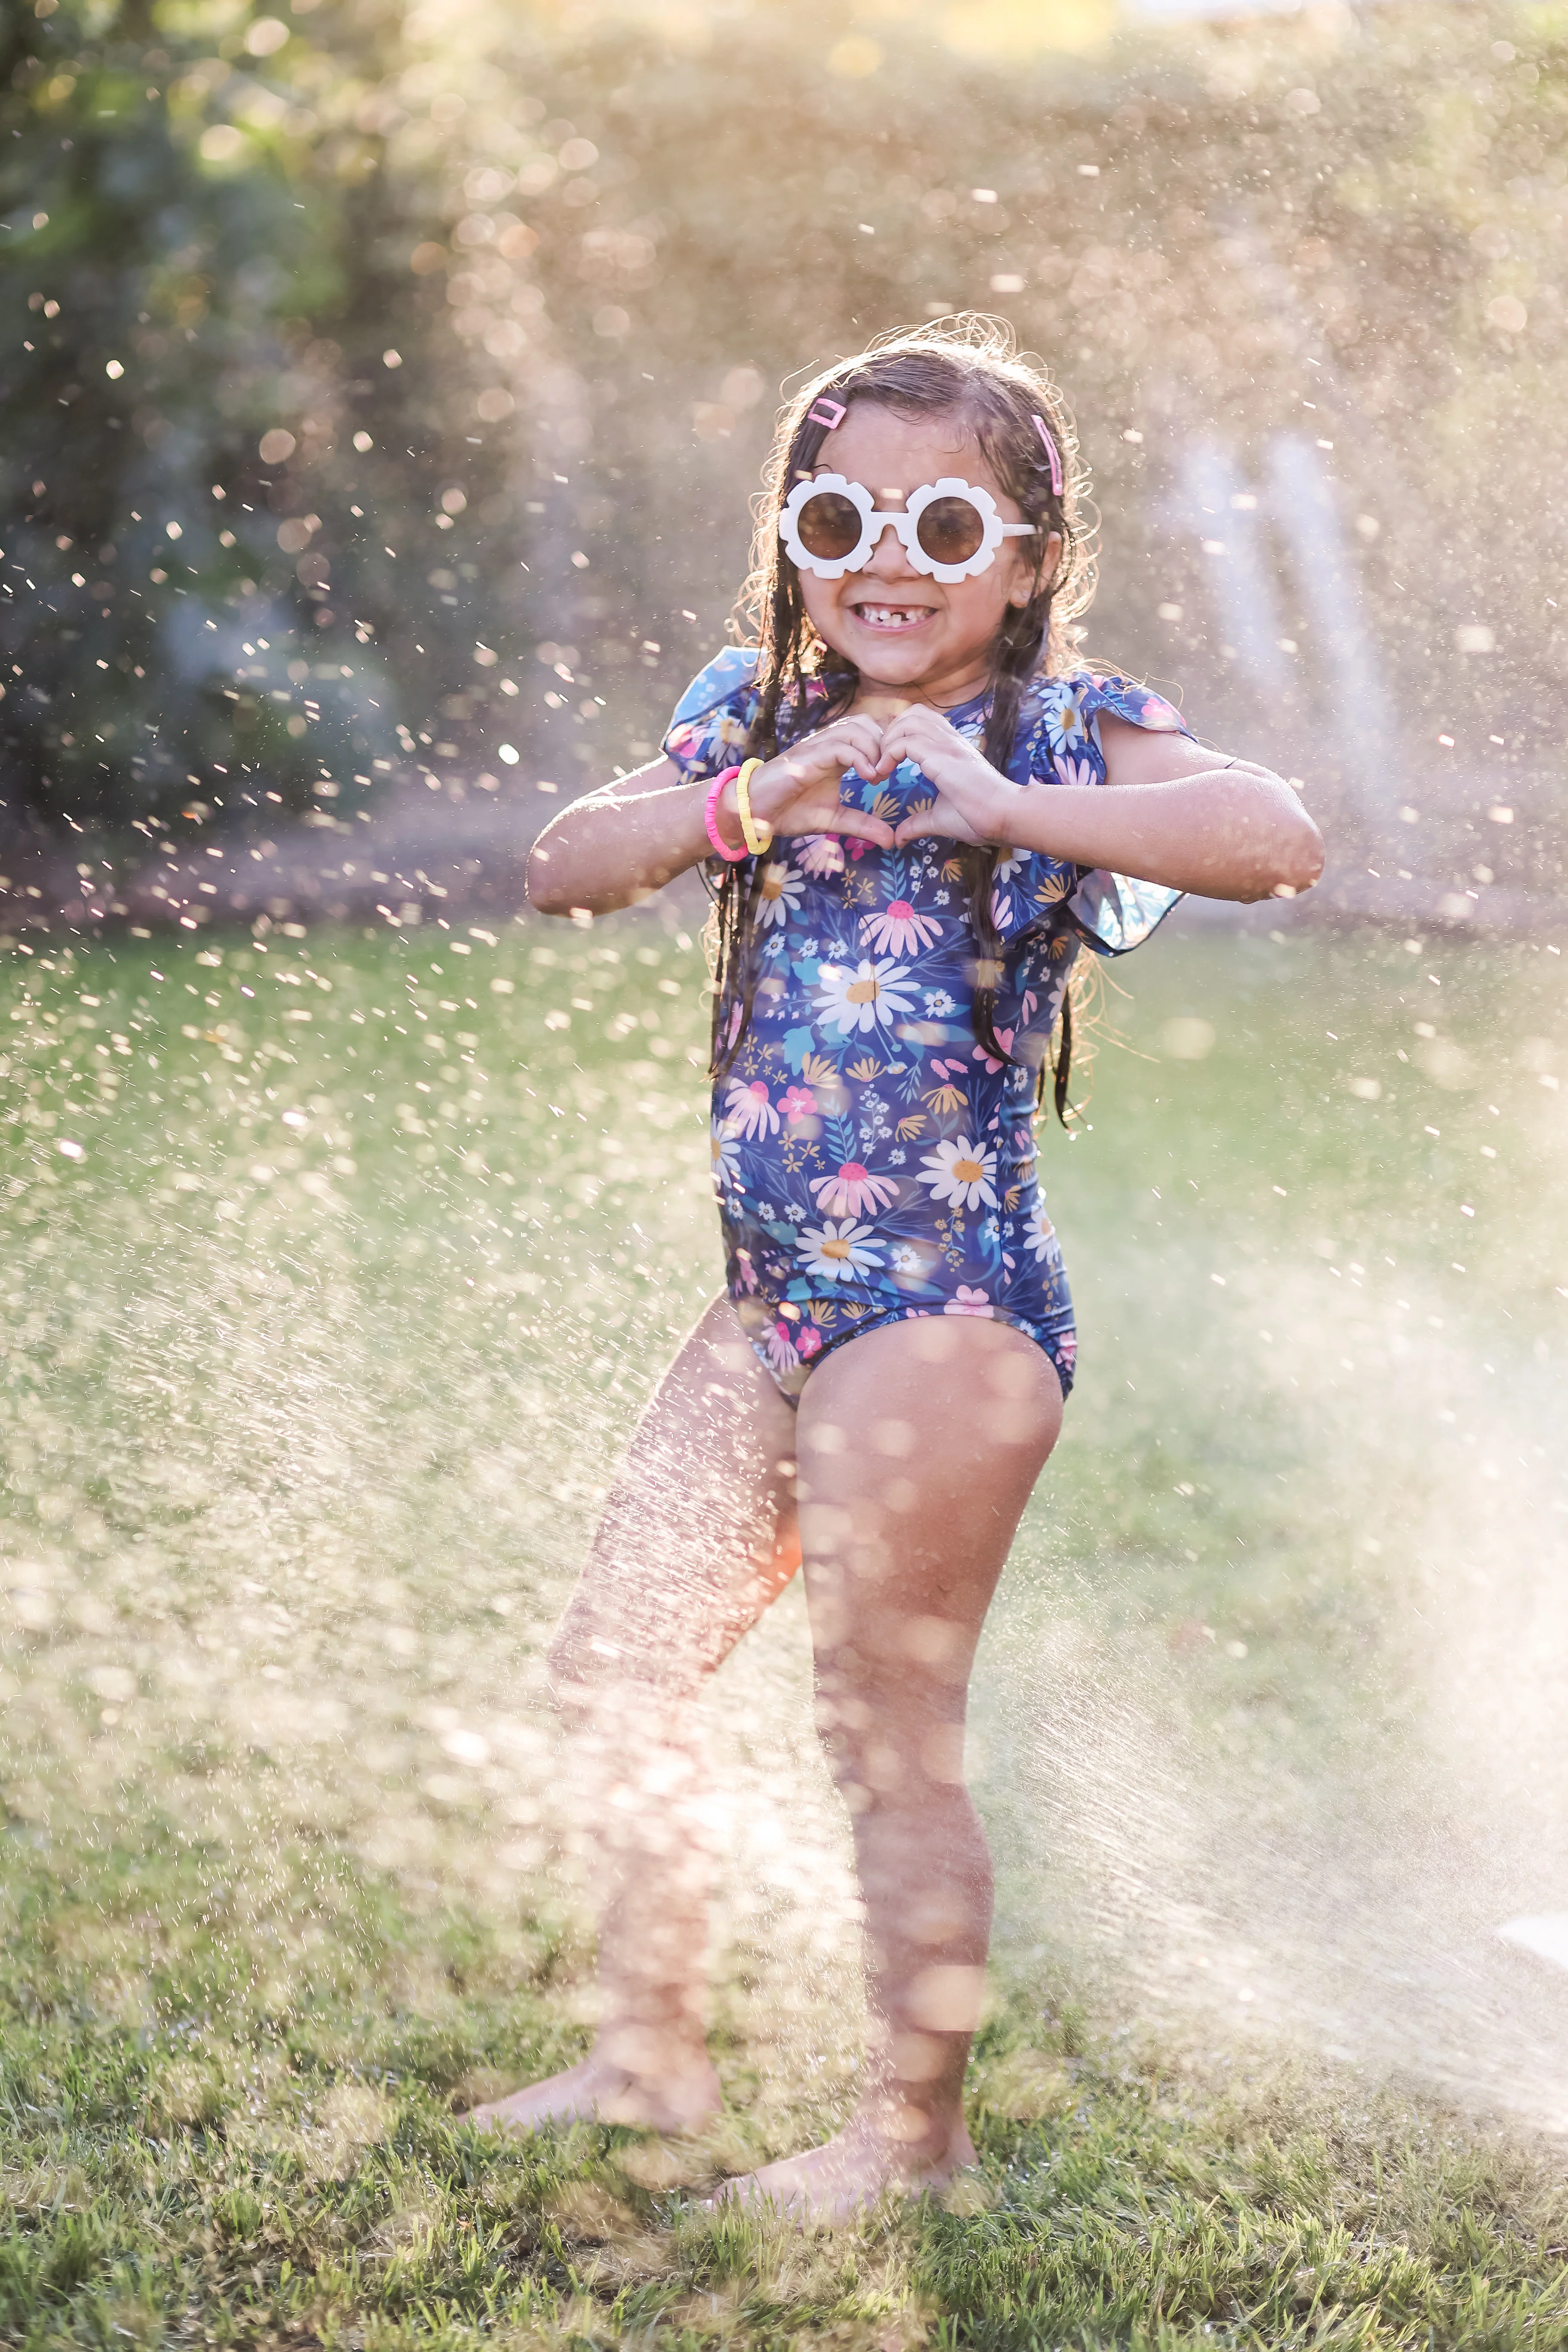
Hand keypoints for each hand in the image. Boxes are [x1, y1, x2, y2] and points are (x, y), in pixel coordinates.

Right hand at [741, 714, 894, 848]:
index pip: (868, 731)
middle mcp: (826, 744)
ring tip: (877, 776)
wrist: (754, 813)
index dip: (885, 746)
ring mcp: (815, 747)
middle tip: (886, 773)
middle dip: (883, 744)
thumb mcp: (834, 820)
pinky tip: (868, 777)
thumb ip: (862, 825)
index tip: (889, 774)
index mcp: (835, 753)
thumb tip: (891, 840)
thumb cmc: (789, 812)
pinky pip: (839, 747)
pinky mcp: (806, 757)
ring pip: (854, 729)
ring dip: (874, 749)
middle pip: (865, 722)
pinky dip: (860, 758)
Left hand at [872, 705, 1024, 848]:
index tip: (887, 764)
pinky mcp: (942, 757)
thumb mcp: (940, 819)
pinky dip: (888, 754)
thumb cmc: (980, 818)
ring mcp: (947, 745)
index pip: (921, 721)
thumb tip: (900, 838)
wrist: (1005, 817)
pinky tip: (883, 773)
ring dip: (887, 740)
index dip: (899, 735)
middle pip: (912, 712)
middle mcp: (950, 740)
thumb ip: (918, 823)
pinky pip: (905, 742)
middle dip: (890, 732)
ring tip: (881, 767)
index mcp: (951, 749)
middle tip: (881, 761)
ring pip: (908, 720)